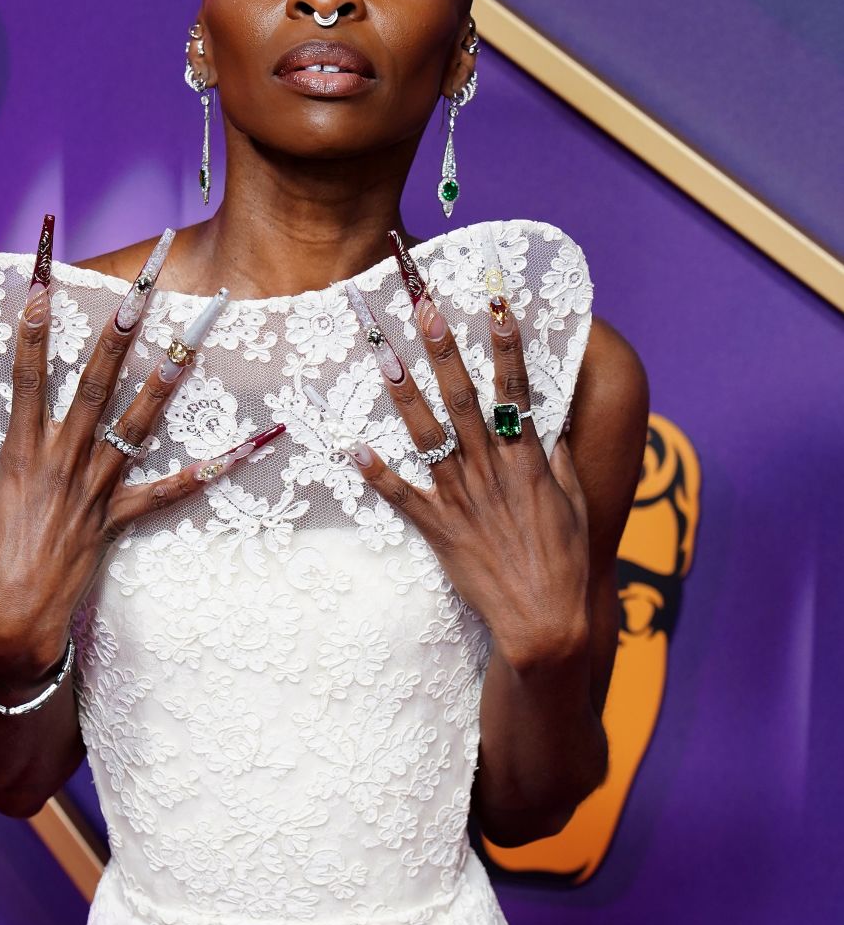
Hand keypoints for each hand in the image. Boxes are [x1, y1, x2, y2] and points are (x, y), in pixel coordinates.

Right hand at [0, 216, 282, 689]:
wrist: (15, 622)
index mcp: (20, 453)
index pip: (27, 378)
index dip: (33, 330)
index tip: (42, 285)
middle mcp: (63, 461)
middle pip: (93, 385)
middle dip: (116, 335)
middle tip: (139, 291)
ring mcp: (97, 488)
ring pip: (137, 424)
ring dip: (166, 381)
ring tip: (192, 342)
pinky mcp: (121, 517)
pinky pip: (173, 491)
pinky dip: (212, 469)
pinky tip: (249, 447)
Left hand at [348, 287, 590, 672]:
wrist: (545, 622)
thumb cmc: (563, 560)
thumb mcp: (570, 501)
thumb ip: (555, 457)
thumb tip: (551, 418)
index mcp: (527, 460)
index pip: (516, 390)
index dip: (506, 344)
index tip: (496, 302)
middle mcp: (492, 471)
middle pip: (463, 398)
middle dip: (443, 350)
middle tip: (424, 308)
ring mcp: (462, 498)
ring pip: (427, 435)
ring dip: (403, 393)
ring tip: (381, 356)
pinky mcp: (439, 529)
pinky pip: (402, 497)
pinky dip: (378, 474)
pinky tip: (353, 448)